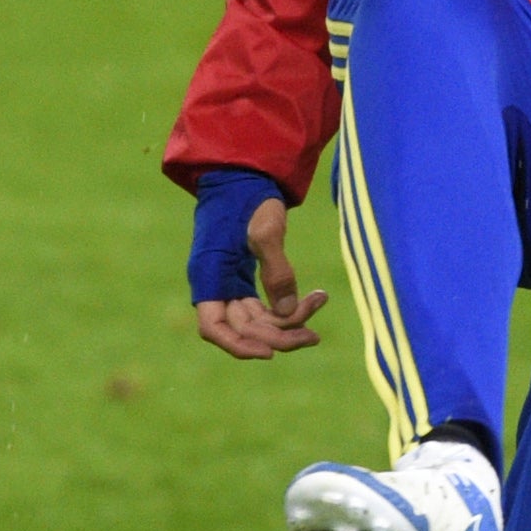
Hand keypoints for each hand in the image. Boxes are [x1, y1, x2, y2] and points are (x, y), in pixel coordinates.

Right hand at [194, 196, 331, 358]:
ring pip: (258, 322)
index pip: (213, 327)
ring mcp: (229, 285)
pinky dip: (290, 308)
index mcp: (209, 274)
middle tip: (315, 334)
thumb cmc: (249, 197)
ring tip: (321, 302)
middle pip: (244, 330)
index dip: (238, 346)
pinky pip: (266, 308)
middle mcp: (215, 285)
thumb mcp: (267, 229)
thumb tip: (286, 312)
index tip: (269, 354)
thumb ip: (277, 270)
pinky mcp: (244, 282)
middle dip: (280, 336)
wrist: (245, 176)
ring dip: (290, 322)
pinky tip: (316, 296)